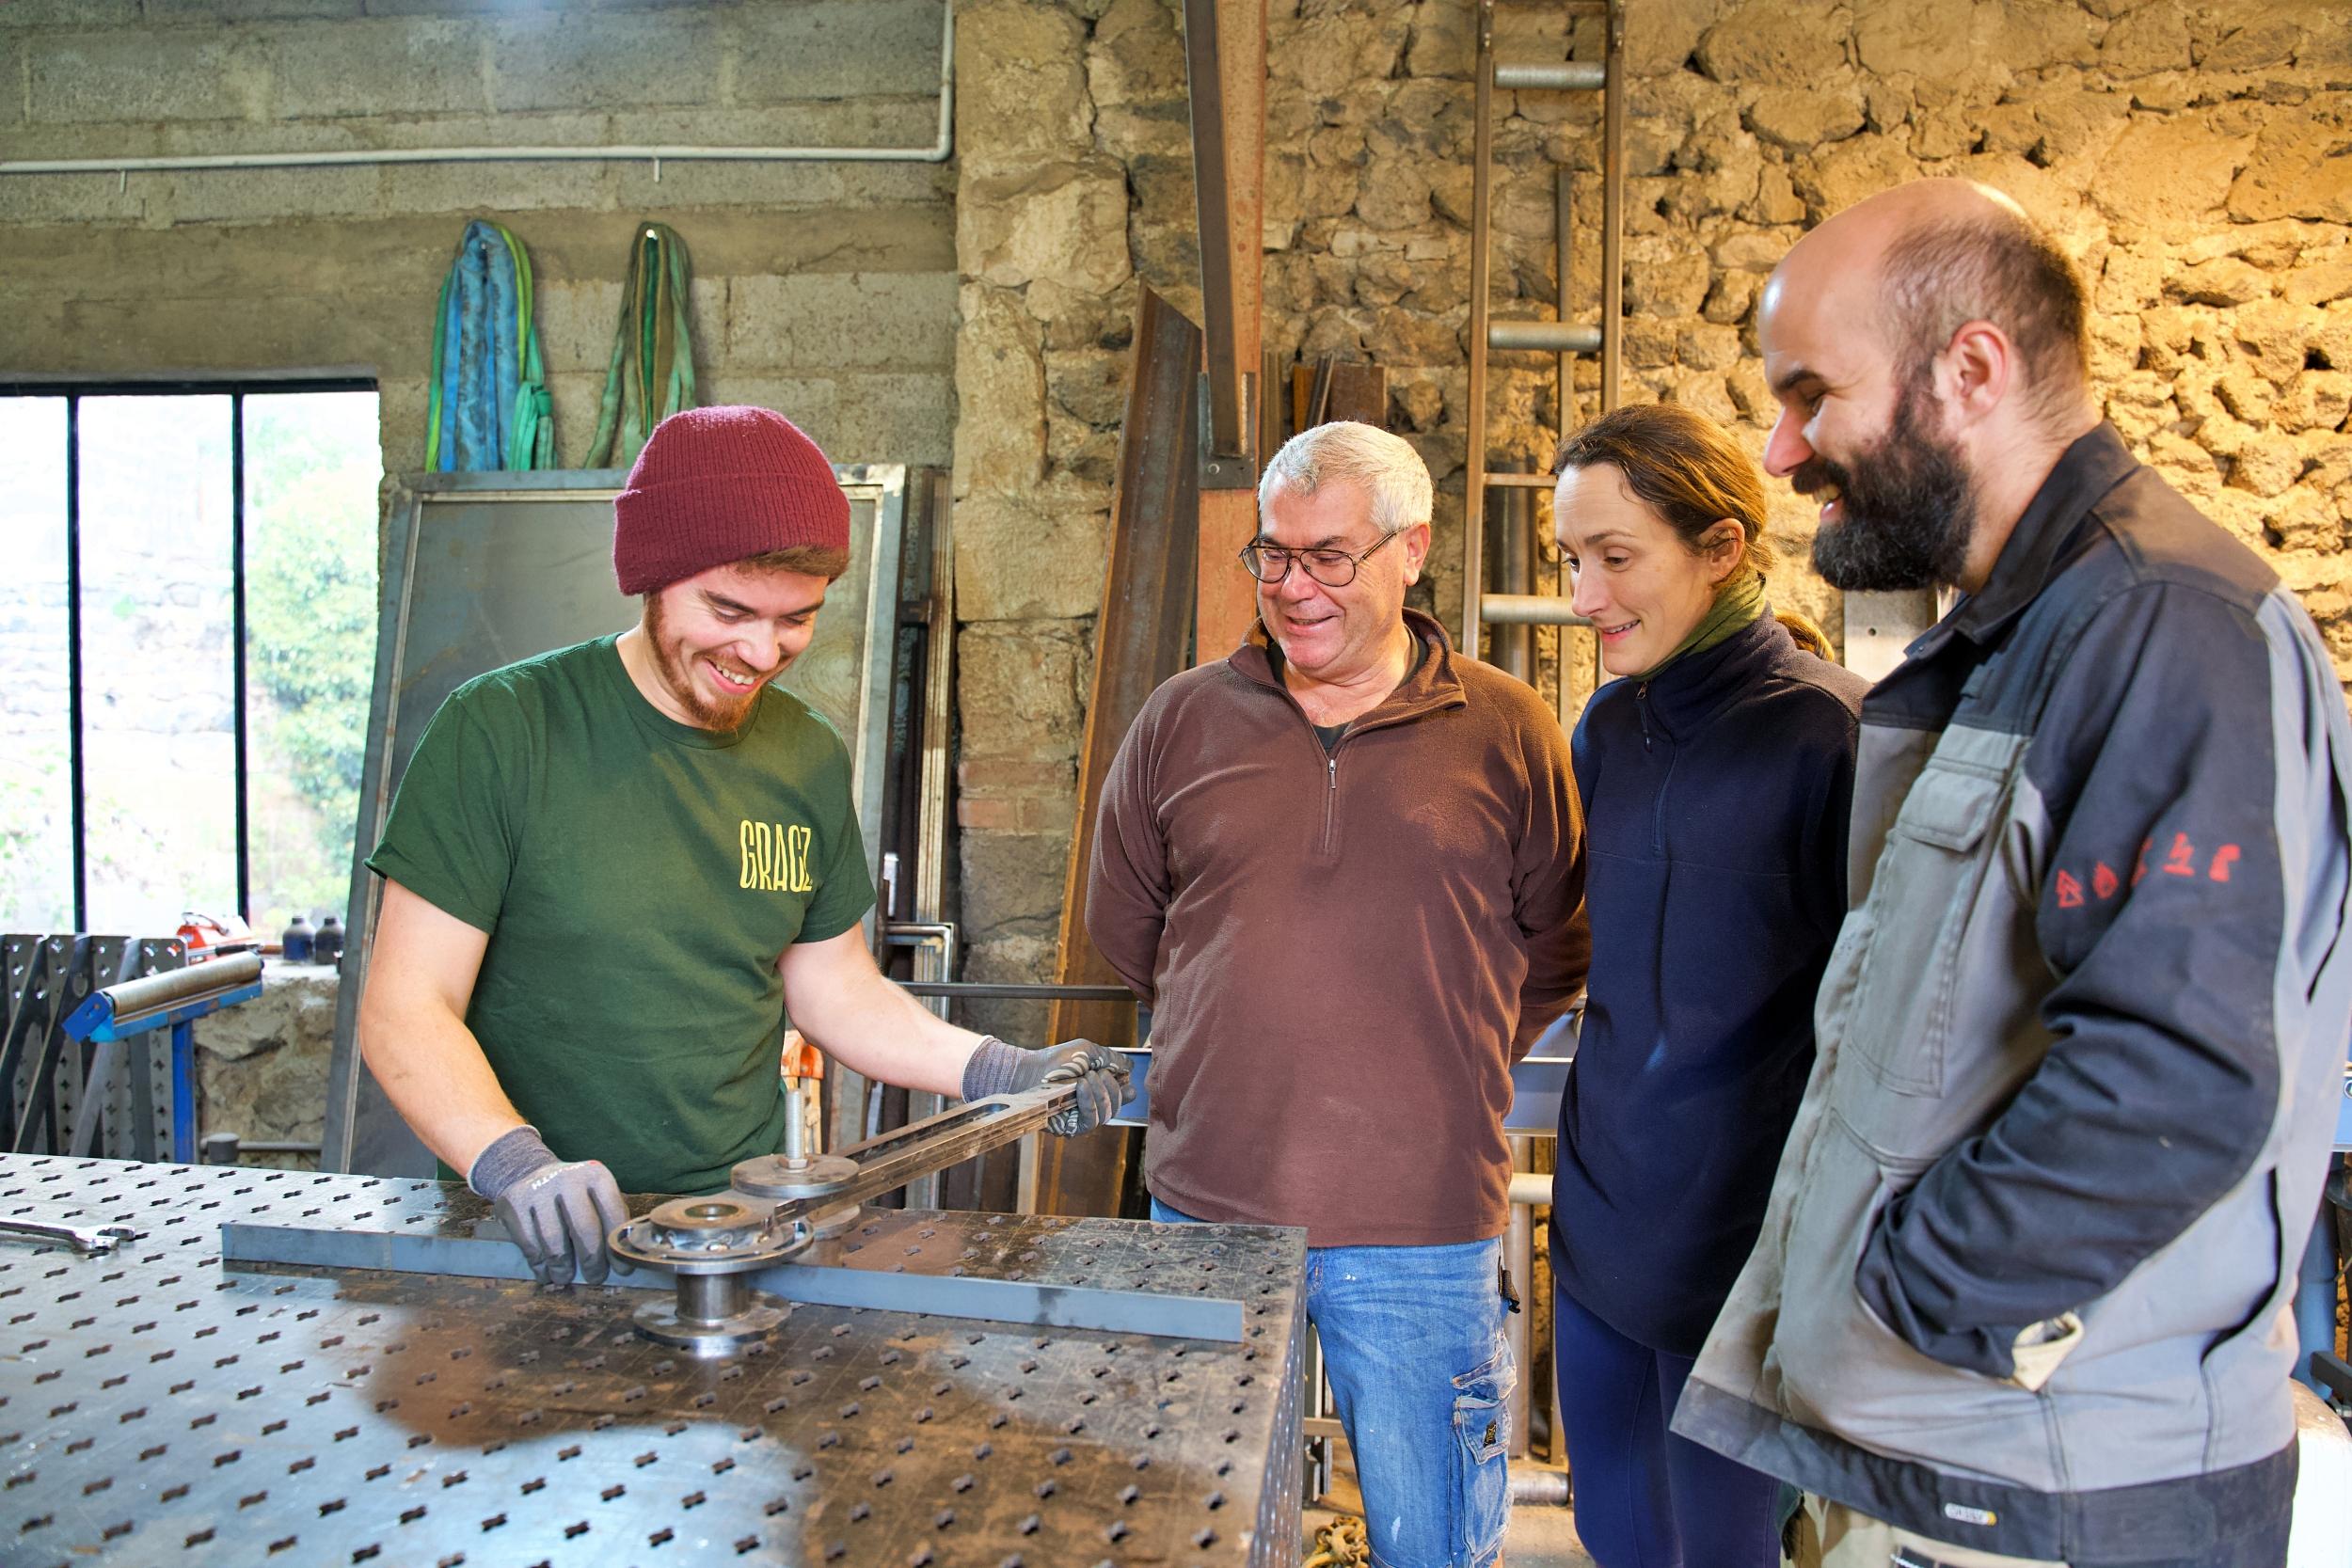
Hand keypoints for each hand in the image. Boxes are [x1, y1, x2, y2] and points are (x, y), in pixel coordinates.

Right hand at [469, 1126, 631, 1284]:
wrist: (529, 1173)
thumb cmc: (573, 1195)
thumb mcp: (597, 1197)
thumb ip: (610, 1222)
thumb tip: (621, 1259)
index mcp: (596, 1176)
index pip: (612, 1213)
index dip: (617, 1246)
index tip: (622, 1270)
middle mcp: (568, 1179)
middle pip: (584, 1228)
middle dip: (592, 1260)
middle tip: (595, 1277)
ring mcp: (538, 1190)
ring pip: (554, 1240)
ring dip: (562, 1267)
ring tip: (565, 1277)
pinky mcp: (513, 1203)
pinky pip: (529, 1244)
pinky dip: (539, 1265)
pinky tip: (545, 1273)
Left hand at [962, 1037, 1133, 1134]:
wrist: (1031, 1070)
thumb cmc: (1055, 1060)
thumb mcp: (1087, 1051)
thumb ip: (1110, 1058)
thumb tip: (1130, 1067)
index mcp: (1100, 1088)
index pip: (1124, 1095)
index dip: (1128, 1088)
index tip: (1124, 1078)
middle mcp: (1093, 1105)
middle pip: (1118, 1105)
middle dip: (1113, 1087)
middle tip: (1098, 1073)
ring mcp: (1082, 1117)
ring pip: (1107, 1114)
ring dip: (1101, 1092)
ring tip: (1087, 1076)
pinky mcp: (1071, 1128)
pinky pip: (1091, 1120)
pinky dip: (1090, 1101)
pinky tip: (1082, 1086)